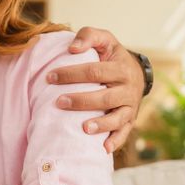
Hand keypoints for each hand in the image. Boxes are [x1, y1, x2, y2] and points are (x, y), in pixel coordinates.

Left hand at [46, 26, 144, 152]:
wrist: (135, 72)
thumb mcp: (104, 40)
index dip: (72, 74)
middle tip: (58, 102)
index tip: (49, 77)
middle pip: (104, 97)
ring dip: (100, 124)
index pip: (95, 71)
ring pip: (117, 118)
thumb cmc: (111, 56)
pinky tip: (102, 149)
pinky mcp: (129, 121)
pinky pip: (123, 134)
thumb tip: (72, 48)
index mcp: (121, 68)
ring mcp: (130, 107)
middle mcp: (128, 89)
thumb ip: (89, 36)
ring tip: (83, 128)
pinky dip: (114, 142)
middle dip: (81, 100)